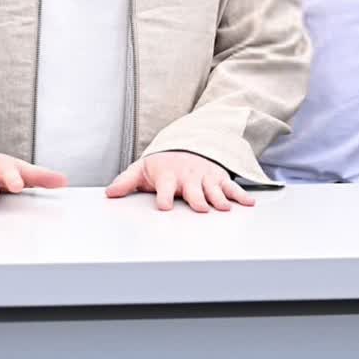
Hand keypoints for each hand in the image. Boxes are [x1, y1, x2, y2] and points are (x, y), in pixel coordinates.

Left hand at [106, 151, 252, 213]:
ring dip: (219, 198)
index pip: (165, 188)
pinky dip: (241, 196)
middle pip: (193, 189)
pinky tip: (248, 204)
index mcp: (168, 176)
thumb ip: (126, 182)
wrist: (184, 150)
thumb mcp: (141, 171)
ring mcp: (205, 178)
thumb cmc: (162, 167)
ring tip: (223, 208)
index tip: (164, 206)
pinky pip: (231, 187)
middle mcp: (188, 177)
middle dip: (197, 198)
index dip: (164, 197)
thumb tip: (109, 194)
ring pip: (213, 189)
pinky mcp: (218, 179)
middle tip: (200, 207)